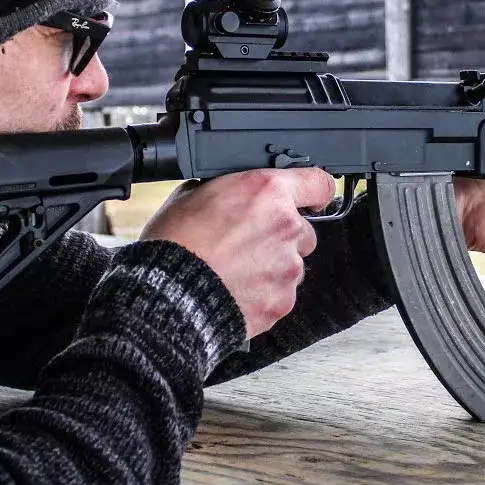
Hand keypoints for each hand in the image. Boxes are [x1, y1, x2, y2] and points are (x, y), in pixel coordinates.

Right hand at [139, 169, 335, 338]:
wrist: (167, 295)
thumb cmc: (174, 244)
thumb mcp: (193, 194)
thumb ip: (229, 192)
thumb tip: (234, 195)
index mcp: (267, 192)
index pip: (317, 183)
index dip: (313, 193)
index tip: (310, 200)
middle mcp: (286, 226)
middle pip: (303, 231)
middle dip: (281, 238)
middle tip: (246, 245)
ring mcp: (288, 267)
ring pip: (291, 266)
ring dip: (271, 268)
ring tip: (234, 273)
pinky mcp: (282, 301)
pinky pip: (280, 295)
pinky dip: (263, 295)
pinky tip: (235, 292)